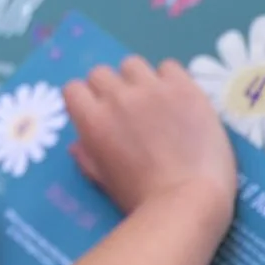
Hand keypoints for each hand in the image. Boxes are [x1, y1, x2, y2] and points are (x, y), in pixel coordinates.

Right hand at [64, 57, 236, 224]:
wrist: (190, 199)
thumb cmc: (142, 198)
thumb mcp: (104, 180)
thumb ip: (87, 157)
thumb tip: (76, 144)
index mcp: (93, 120)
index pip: (73, 88)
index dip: (85, 100)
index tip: (97, 111)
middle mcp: (118, 97)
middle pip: (101, 73)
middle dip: (109, 88)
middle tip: (127, 109)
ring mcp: (152, 89)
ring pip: (133, 64)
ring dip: (137, 79)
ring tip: (154, 99)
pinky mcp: (185, 88)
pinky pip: (169, 66)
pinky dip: (170, 79)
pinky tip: (178, 99)